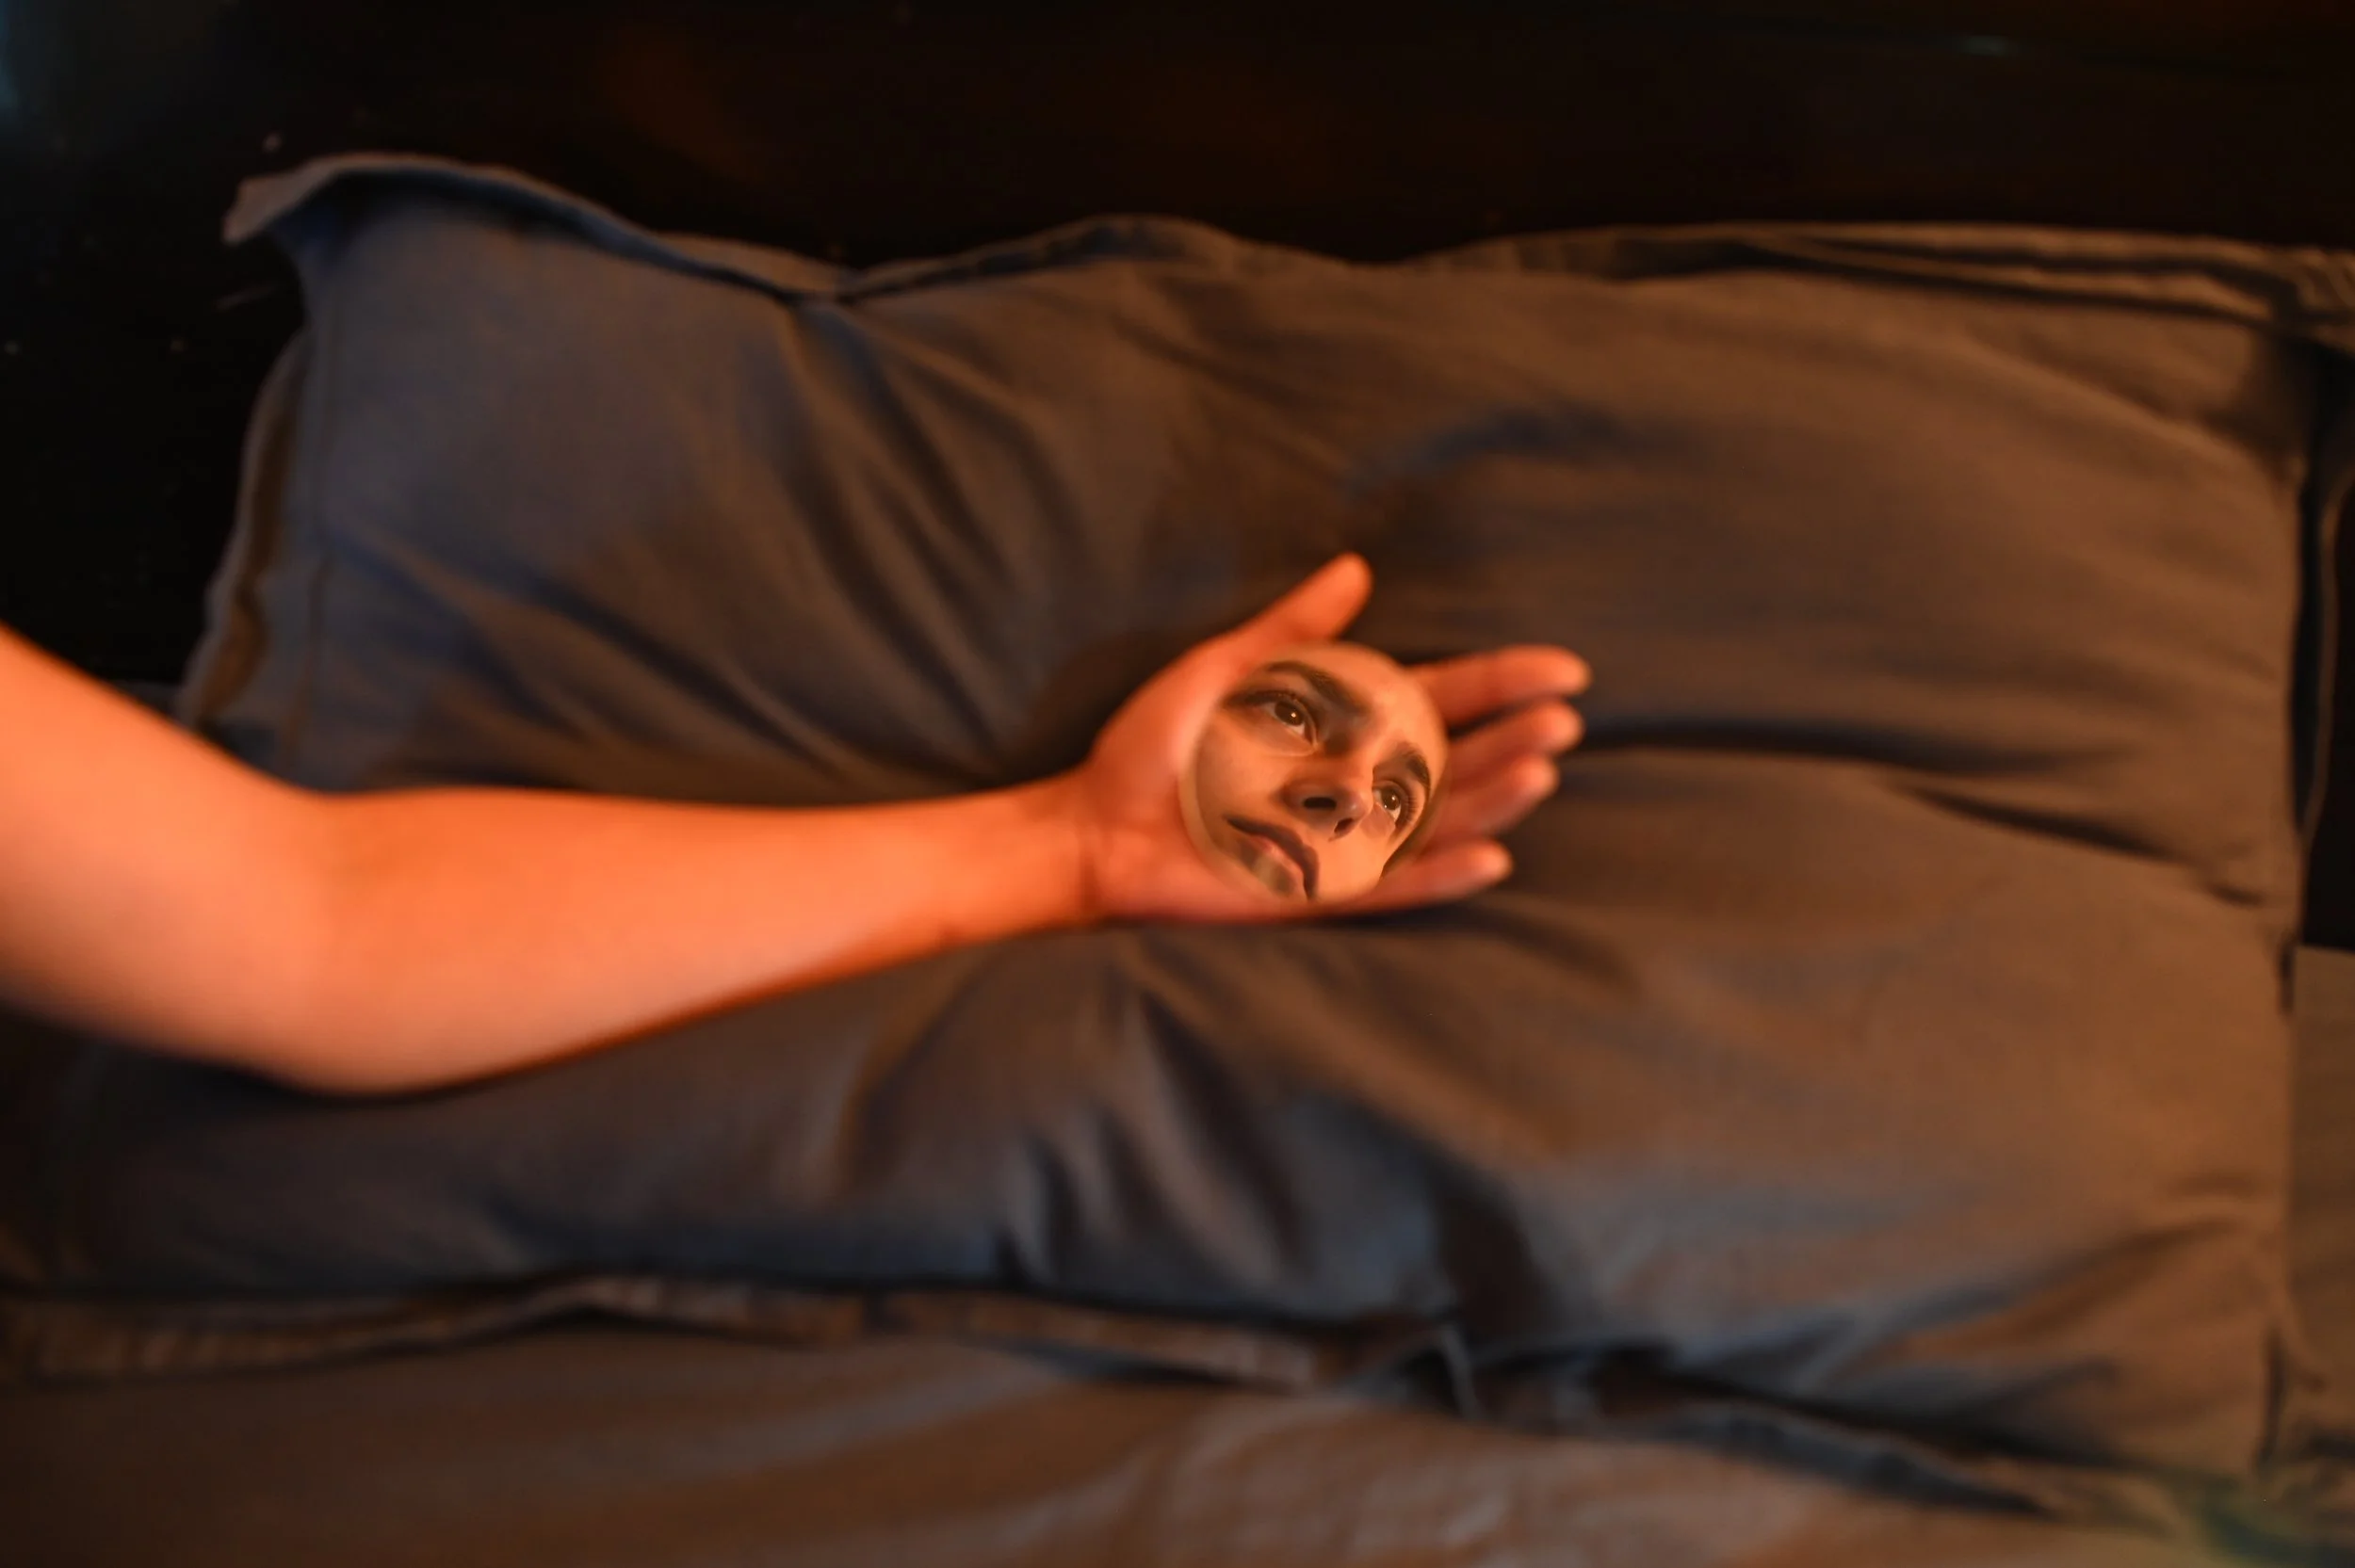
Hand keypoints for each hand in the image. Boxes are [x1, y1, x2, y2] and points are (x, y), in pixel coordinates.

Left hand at [1064, 554, 1589, 921]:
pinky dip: (1441, 875)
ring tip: (1539, 774)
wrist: (1091, 826)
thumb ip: (1292, 633)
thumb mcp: (1220, 672)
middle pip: (1459, 762)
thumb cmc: (1149, 749)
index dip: (1504, 682)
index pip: (1444, 698)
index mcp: (1344, 726)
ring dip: (1493, 802)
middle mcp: (1358, 784)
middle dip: (1515, 741)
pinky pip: (1394, 886)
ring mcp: (1346, 841)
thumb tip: (1356, 568)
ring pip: (1441, 823)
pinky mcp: (1321, 891)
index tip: (1566, 668)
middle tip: (1562, 723)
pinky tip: (1489, 857)